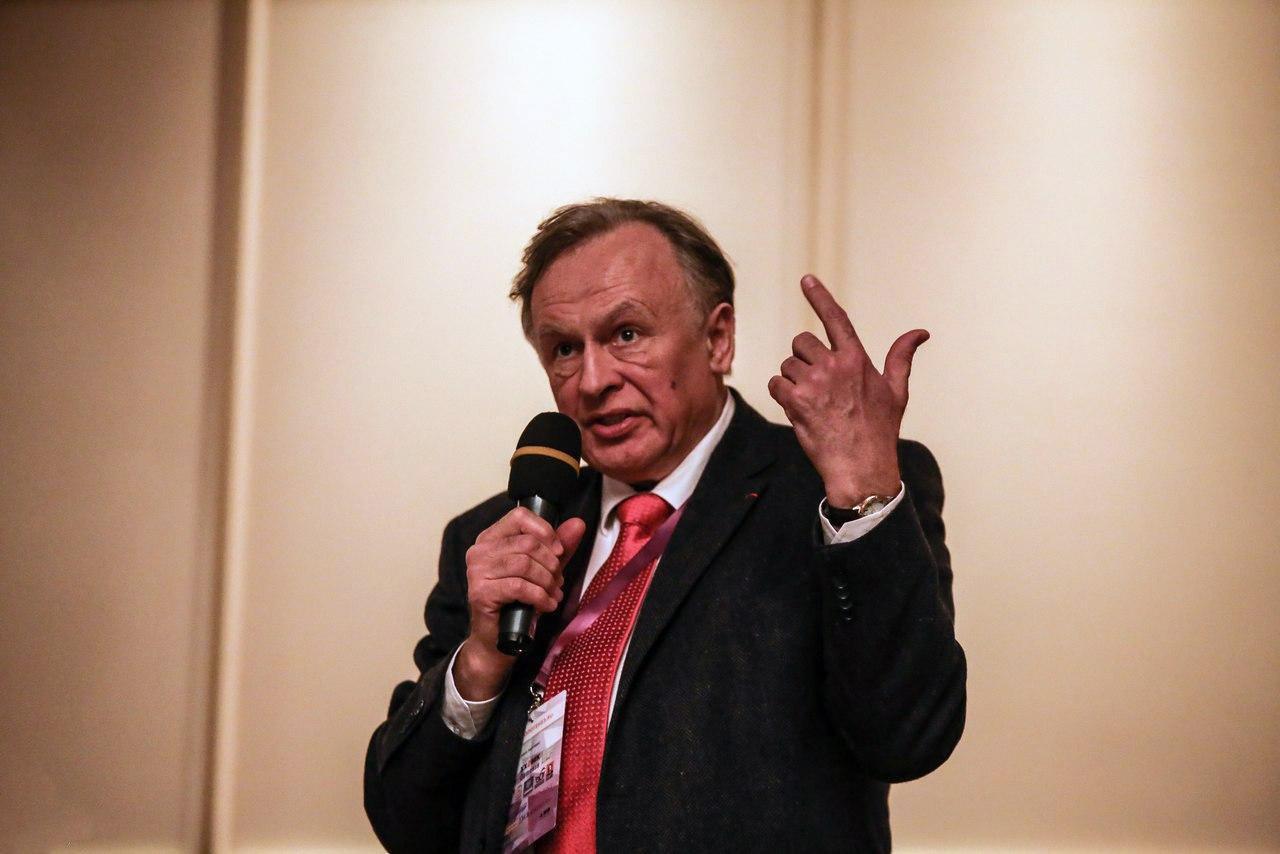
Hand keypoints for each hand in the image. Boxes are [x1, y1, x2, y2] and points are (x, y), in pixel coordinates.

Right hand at [454, 508, 586, 699]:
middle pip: (527, 543)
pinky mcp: (480, 593)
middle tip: (557, 581)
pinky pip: (519, 586)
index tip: (558, 551)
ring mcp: (477, 572)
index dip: (545, 531)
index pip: (520, 516)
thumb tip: (578, 524)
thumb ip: (558, 547)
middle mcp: (479, 551)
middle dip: (551, 564)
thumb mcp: (543, 570)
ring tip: (553, 594)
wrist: (498, 640)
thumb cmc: (518, 602)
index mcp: (491, 538)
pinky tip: (546, 605)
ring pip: (524, 564)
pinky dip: (540, 596)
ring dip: (547, 581)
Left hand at [767, 274, 927, 507]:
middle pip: (801, 342)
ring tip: (812, 401)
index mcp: (857, 359)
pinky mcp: (795, 401)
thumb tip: (921, 332)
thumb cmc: (879, 429)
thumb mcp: (896, 391)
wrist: (861, 466)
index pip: (835, 319)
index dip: (819, 296)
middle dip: (804, 358)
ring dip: (793, 379)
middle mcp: (834, 366)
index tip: (807, 279)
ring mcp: (814, 383)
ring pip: (787, 365)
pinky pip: (776, 384)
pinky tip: (798, 409)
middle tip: (817, 382)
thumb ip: (901, 357)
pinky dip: (782, 394)